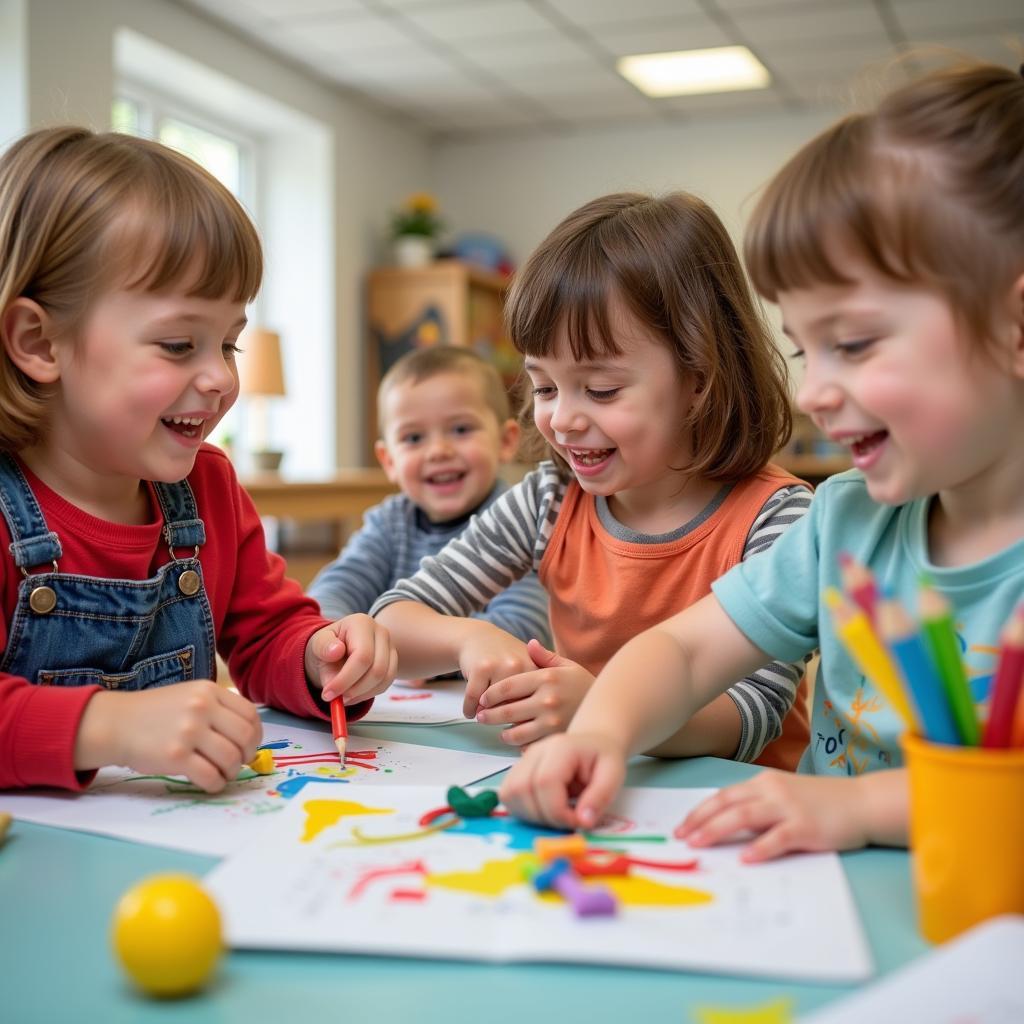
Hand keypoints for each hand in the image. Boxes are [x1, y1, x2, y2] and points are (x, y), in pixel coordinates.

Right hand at [75, 680, 261, 792]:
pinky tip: (210, 782)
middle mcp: (202, 707)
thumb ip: (219, 708)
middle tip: (238, 763)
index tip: (249, 745)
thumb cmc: (157, 712)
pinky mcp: (175, 756)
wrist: (117, 723)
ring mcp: (189, 731)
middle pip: (245, 737)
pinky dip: (216, 784)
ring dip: (231, 772)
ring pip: (230, 759)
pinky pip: (210, 776)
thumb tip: (250, 735)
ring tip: (222, 773)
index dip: (256, 734)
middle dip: (247, 755)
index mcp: (209, 691)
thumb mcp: (191, 695)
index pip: (250, 714)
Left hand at [310, 613, 397, 703]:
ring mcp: (390, 647)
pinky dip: (369, 694)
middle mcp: (381, 632)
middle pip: (377, 669)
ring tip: (343, 697)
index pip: (362, 656)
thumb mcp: (317, 644)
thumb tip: (336, 651)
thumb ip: (323, 647)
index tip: (328, 694)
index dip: (346, 679)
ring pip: (384, 678)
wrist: (334, 649)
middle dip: (355, 689)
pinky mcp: (392, 662)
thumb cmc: (326, 646)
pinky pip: (386, 683)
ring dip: (362, 694)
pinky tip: (353, 694)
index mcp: (361, 623)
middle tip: (336, 699)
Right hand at [457, 623, 533, 717]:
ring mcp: (500, 666)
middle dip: (502, 719)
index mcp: (534, 669)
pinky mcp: (480, 668)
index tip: (516, 726)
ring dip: (484, 715)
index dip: (524, 720)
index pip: (532, 704)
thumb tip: (524, 728)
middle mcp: (519, 666)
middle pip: (512, 706)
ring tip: (481, 718)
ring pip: (492, 704)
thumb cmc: (505, 658)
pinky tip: (469, 712)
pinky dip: (469, 709)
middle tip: (496, 723)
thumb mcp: (526, 669)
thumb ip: (531, 694)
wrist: (478, 637)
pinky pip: (474, 698)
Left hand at [476, 639, 593, 745]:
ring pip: (515, 732)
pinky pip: (530, 746)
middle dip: (489, 715)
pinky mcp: (556, 739)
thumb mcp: (567, 666)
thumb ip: (545, 657)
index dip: (490, 694)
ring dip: (503, 733)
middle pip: (506, 710)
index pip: (507, 686)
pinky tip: (519, 740)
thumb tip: (529, 644)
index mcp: (546, 678)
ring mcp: (552, 721)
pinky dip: (520, 745)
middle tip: (481, 716)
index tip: (483, 698)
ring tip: (500, 730)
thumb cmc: (584, 685)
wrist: (611, 708)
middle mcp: (548, 699)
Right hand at [498, 731, 627, 829]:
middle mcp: (535, 751)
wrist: (593, 743)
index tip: (578, 823)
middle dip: (544, 816)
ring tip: (557, 816)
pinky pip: (508, 796)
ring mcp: (522, 761)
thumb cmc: (603, 758)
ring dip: (530, 816)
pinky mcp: (516, 772)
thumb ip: (600, 798)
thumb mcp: (614, 775)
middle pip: (522, 789)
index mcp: (560, 748)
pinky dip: (523, 811)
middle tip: (568, 821)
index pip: (545, 782)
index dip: (558, 811)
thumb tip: (583, 822)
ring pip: (510, 794)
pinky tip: (544, 812)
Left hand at [675, 771, 876, 861]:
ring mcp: (788, 807)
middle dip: (700, 820)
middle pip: (727, 803)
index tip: (682, 827)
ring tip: (699, 844)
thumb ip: (760, 806)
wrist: (863, 802)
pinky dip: (758, 848)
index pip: (723, 796)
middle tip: (682, 837)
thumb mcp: (785, 796)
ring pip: (744, 816)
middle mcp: (772, 790)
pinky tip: (745, 858)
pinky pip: (777, 837)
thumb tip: (727, 825)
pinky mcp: (806, 826)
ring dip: (717, 830)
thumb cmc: (823, 803)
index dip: (700, 811)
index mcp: (764, 783)